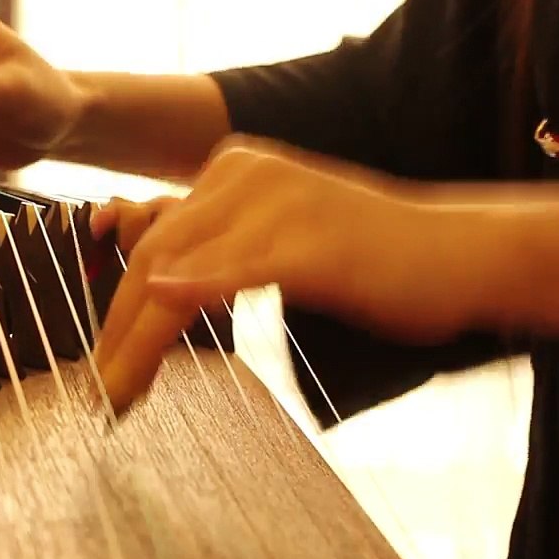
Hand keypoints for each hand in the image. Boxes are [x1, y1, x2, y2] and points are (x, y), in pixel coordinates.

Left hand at [92, 135, 496, 413]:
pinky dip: (194, 290)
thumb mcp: (274, 236)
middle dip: (118, 326)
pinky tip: (164, 307)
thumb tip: (151, 282)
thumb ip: (215, 246)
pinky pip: (236, 268)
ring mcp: (276, 205)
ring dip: (140, 337)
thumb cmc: (367, 254)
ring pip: (178, 270)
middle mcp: (243, 175)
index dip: (117, 301)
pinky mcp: (309, 242)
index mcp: (231, 171)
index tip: (103, 354)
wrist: (457, 252)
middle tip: (101, 384)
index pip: (152, 238)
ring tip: (119, 387)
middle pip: (152, 254)